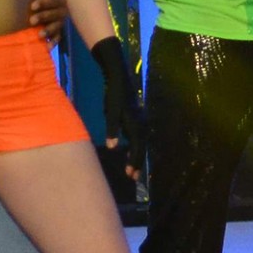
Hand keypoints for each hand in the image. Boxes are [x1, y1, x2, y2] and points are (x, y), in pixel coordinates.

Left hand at [28, 0, 67, 45]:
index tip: (32, 6)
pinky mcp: (56, 32)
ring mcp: (60, 22)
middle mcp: (62, 10)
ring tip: (39, 35)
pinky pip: (57, 38)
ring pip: (57, 26)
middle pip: (56, 14)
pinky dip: (53, 42)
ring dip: (49, 30)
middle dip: (44, 17)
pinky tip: (47, 47)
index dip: (45, 2)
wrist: (32, 4)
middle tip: (31, 20)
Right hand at [91, 37, 146, 179]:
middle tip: (133, 177)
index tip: (134, 176)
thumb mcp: (120, 116)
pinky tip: (111, 145)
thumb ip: (121, 130)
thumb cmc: (117, 98)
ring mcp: (128, 114)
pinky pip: (116, 123)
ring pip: (133, 137)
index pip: (140, 145)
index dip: (137, 160)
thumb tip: (119, 144)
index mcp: (137, 123)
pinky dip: (114, 134)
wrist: (117, 75)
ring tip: (128, 169)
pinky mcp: (117, 107)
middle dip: (137, 162)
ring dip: (131, 154)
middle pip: (140, 145)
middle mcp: (137, 120)